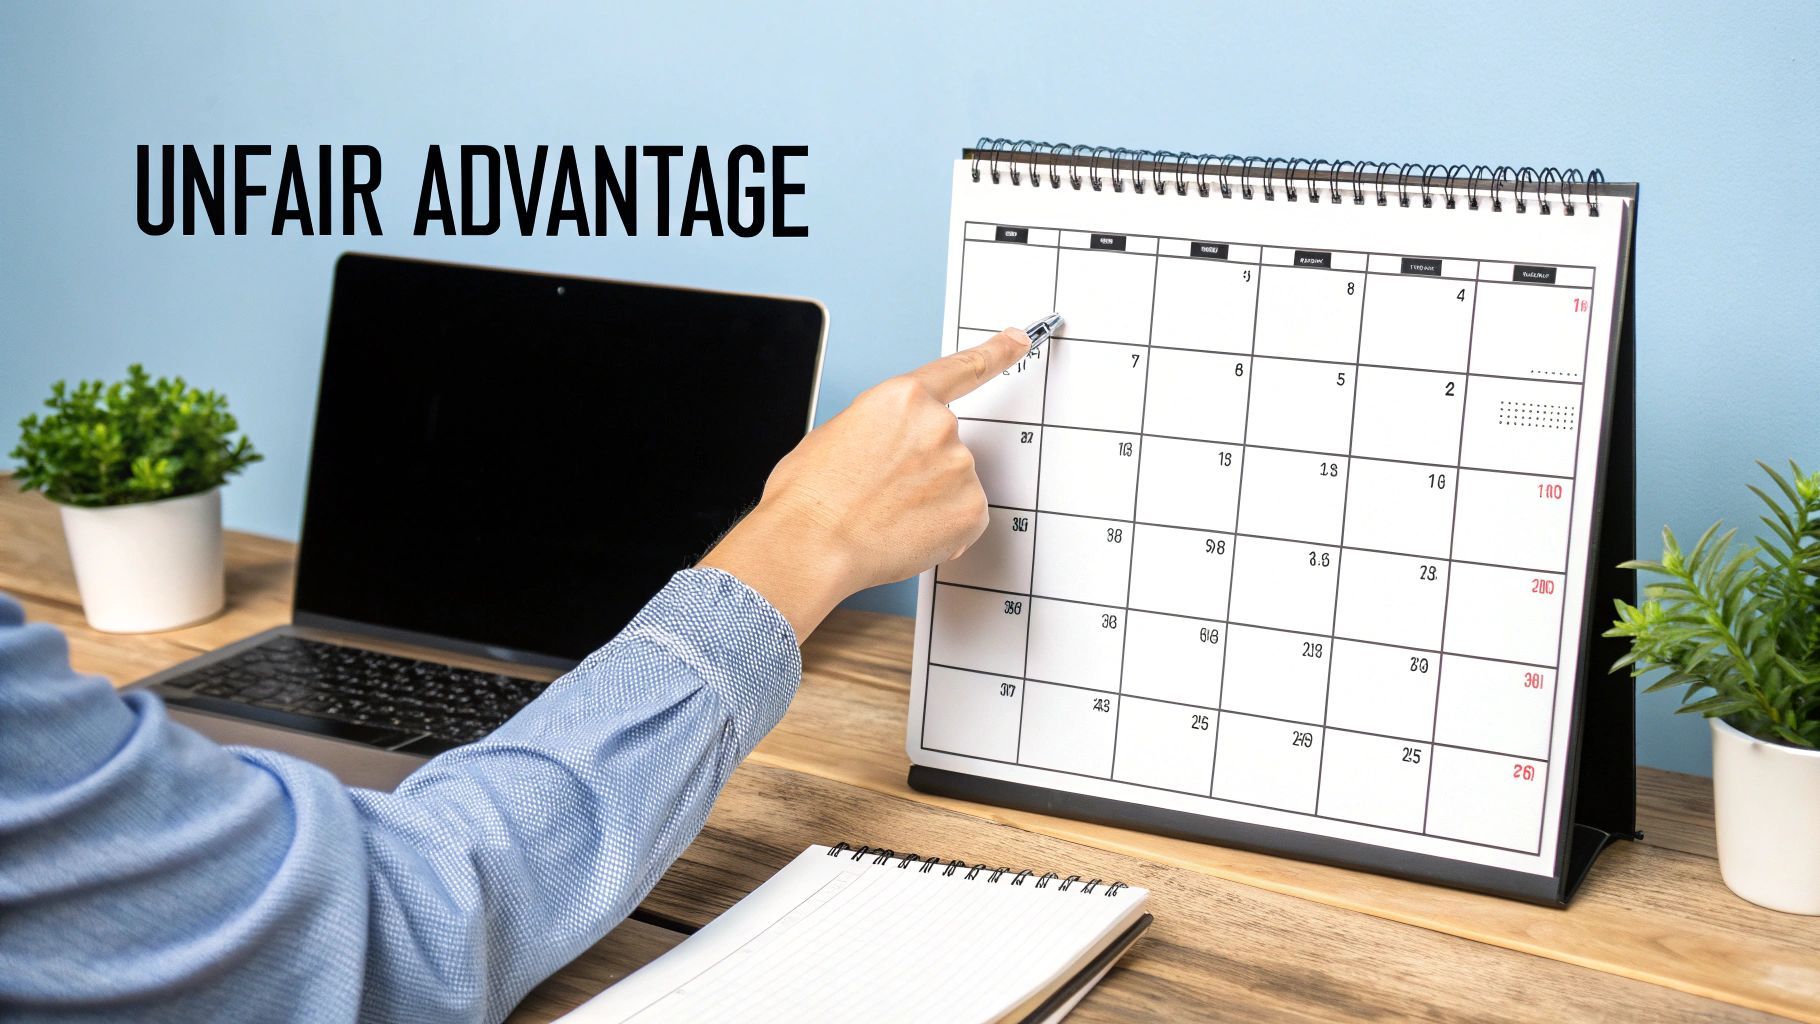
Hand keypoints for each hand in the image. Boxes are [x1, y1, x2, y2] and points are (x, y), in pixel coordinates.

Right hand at [699, 327, 1031, 640]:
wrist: (810, 543)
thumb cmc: (811, 495)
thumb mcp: (838, 432)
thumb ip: (883, 427)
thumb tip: (893, 448)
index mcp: (904, 397)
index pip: (962, 369)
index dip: (996, 353)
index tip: (1019, 340)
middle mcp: (939, 425)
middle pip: (946, 445)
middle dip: (922, 468)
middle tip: (882, 493)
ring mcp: (960, 467)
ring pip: (954, 485)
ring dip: (930, 501)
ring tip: (886, 516)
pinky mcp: (972, 510)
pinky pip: (965, 519)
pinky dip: (942, 530)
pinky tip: (906, 533)